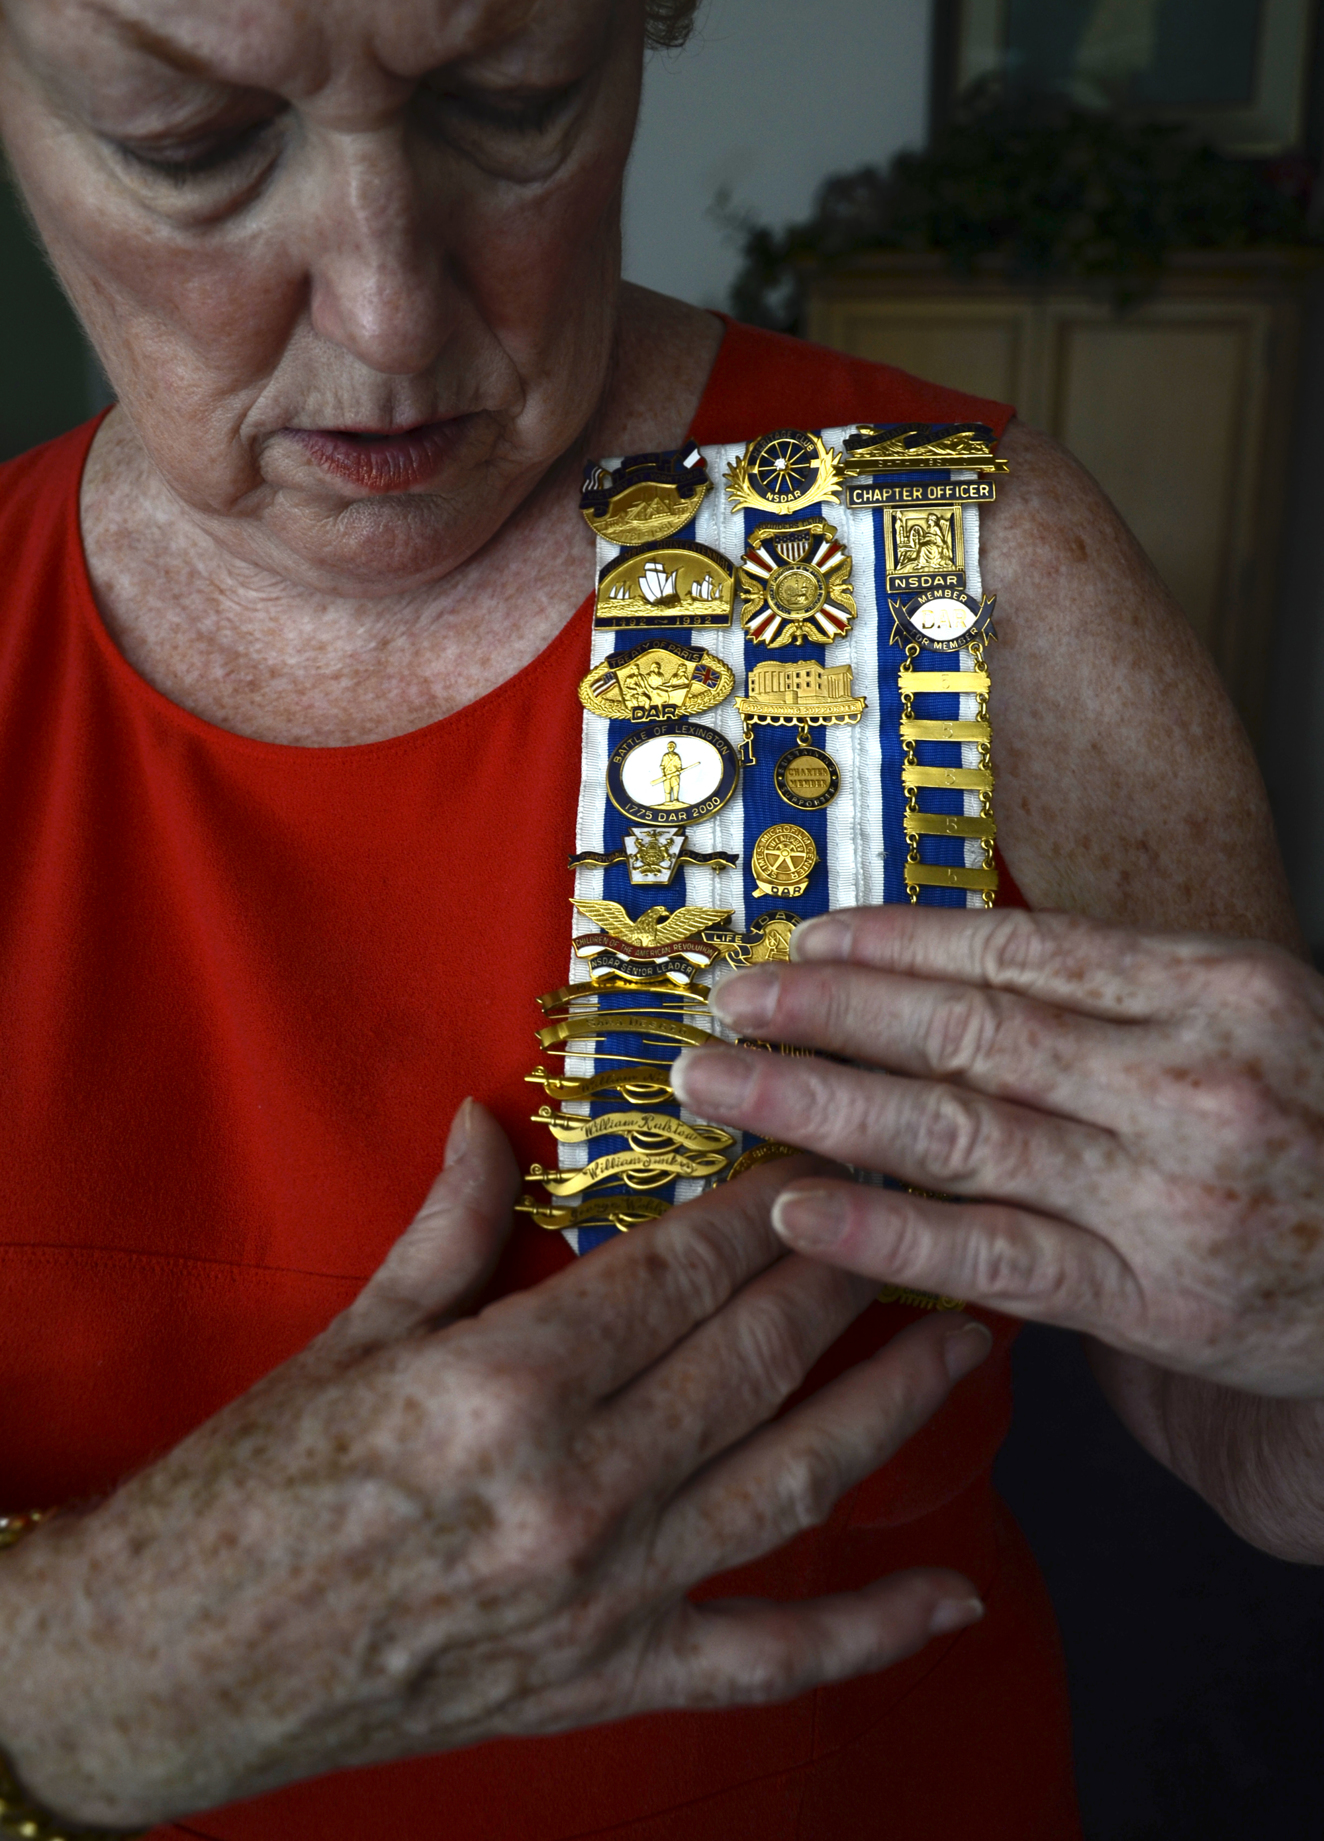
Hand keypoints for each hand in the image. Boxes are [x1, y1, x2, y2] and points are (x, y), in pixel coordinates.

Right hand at [0, 1100, 990, 1829]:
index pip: (680, 1269)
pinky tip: (954, 1599)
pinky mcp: (607, 1678)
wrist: (177, 1665)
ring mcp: (605, 1595)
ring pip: (794, 1482)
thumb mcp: (347, 1338)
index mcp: (504, 1385)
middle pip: (756, 1356)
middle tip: (923, 1207)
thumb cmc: (252, 1490)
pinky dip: (868, 1636)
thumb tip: (495, 1118)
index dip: (769, 1201)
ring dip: (894, 1404)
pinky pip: (765, 1660)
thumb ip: (449, 1228)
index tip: (830, 1144)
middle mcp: (575, 1489)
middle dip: (851, 1270)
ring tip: (972, 1336)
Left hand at [672, 907, 1323, 1399]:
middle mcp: (1190, 1079)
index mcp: (1215, 987)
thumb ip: (1116, 997)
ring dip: (820, 1104)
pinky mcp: (1152, 1299)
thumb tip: (943, 968)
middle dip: (826, 1012)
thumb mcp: (1248, 1022)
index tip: (800, 939)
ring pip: (958, 1135)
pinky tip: (796, 1208)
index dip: (890, 941)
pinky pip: (991, 1258)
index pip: (1016, 949)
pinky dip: (885, 1232)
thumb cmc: (1313, 1133)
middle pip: (967, 1030)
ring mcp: (1168, 1193)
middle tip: (726, 1005)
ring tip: (725, 1088)